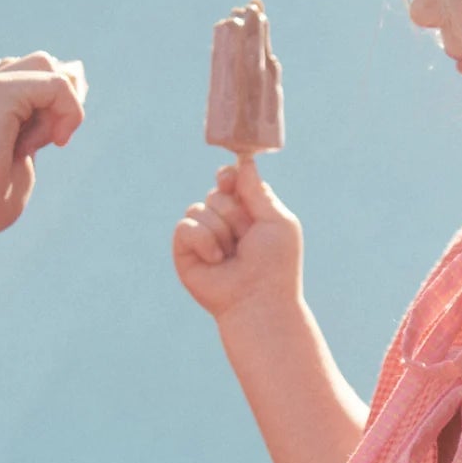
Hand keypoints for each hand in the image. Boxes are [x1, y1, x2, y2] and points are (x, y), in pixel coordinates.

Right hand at [0, 51, 86, 252]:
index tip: (55, 139)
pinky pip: (56, 84)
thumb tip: (63, 117)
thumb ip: (39, 134)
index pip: (35, 74)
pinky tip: (54, 141)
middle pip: (44, 61)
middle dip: (66, 95)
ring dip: (63, 104)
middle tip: (57, 137)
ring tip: (50, 140)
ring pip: (49, 66)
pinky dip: (67, 111)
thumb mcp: (22, 160)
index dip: (58, 101)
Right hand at [173, 155, 302, 320]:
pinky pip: (185, 226)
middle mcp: (224, 224)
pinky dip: (203, 241)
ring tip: (232, 255)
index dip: (229, 178)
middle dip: (234, 214)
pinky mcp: (185, 251)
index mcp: (248, 214)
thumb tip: (245, 162)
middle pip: (216, 194)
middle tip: (247, 239)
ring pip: (199, 208)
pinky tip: (216, 260)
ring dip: (220, 231)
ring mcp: (204, 237)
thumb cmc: (275, 265)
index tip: (229, 180)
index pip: (231, 182)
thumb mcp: (277, 220)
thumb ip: (259, 191)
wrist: (258, 299)